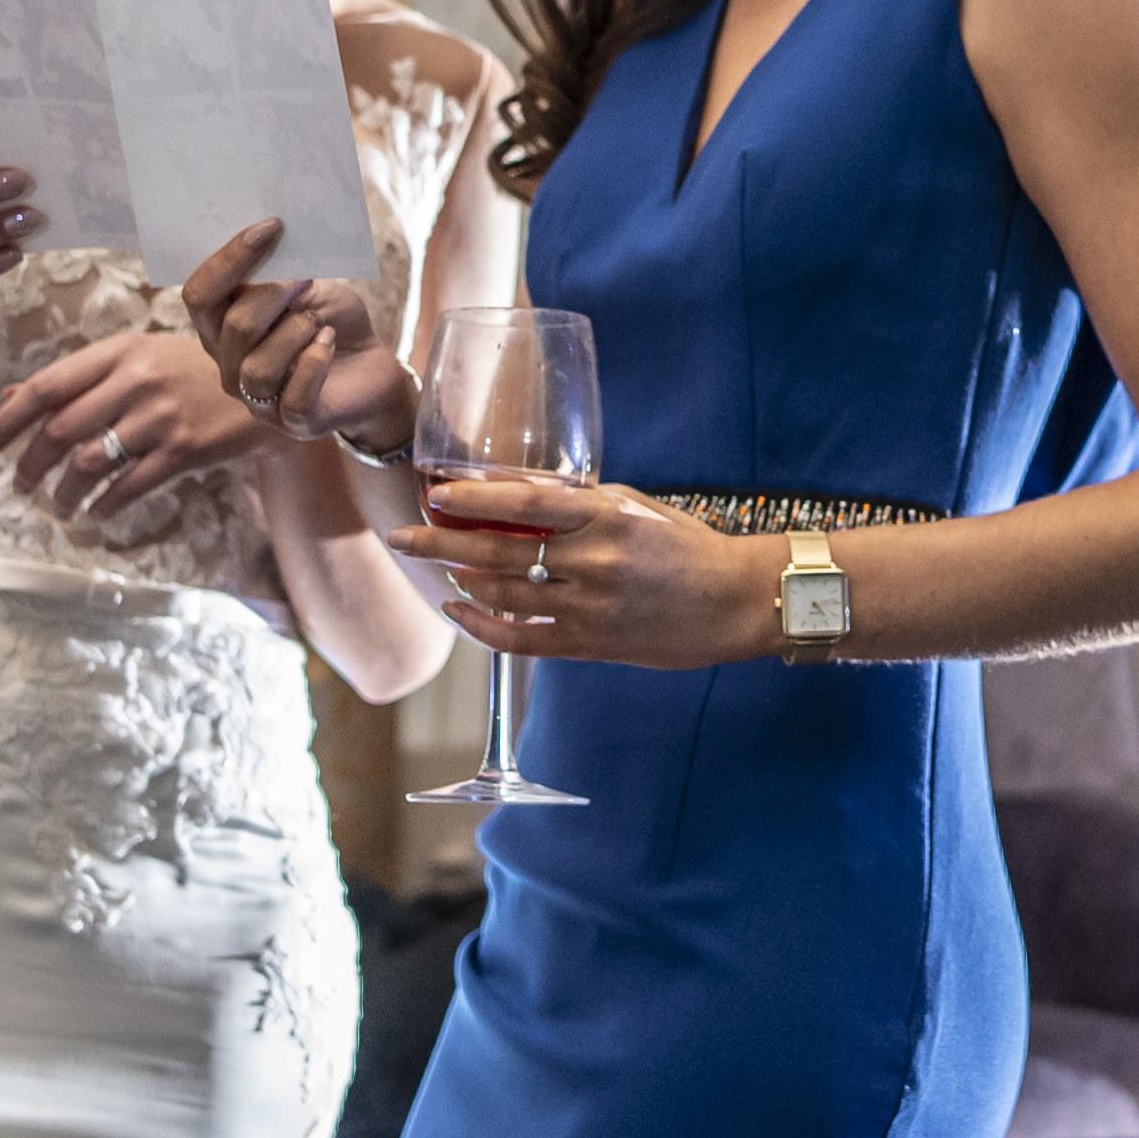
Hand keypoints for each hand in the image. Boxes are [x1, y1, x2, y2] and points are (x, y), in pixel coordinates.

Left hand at [0, 327, 271, 526]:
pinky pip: (128, 487)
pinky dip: (104, 507)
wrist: (266, 387)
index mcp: (118, 352)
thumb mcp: (135, 358)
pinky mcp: (184, 450)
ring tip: (57, 507)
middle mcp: (136, 381)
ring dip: (63, 493)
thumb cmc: (190, 370)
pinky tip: (96, 514)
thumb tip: (11, 397)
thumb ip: (76, 378)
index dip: (7, 420)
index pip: (46, 386)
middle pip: (60, 430)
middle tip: (20, 485)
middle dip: (29, 465)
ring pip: (89, 463)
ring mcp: (160, 416)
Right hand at [180, 221, 416, 460]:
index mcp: (221, 328)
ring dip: (295, 332)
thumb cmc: (329, 322)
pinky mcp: (293, 423)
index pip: (200, 295)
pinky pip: (293, 397)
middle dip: (271, 293)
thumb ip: (281, 272)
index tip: (270, 227)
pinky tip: (329, 342)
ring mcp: (258, 400)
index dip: (229, 259)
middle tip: (305, 277)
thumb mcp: (307, 289)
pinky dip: (314, 363)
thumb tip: (269, 237)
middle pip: (232, 326)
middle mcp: (229, 366)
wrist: (371, 369)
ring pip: (259, 366)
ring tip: (318, 321)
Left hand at [378, 475, 778, 669]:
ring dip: (459, 579)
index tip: (436, 494)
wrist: (736, 601)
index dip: (472, 499)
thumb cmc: (686, 546)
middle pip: (497, 552)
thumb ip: (578, 502)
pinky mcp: (590, 644)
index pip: (523, 503)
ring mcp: (590, 607)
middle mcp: (593, 561)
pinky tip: (459, 609)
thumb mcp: (635, 505)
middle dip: (441, 543)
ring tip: (437, 565)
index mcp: (606, 516)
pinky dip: (482, 625)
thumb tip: (514, 495)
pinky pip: (521, 639)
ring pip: (503, 595)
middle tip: (402, 535)